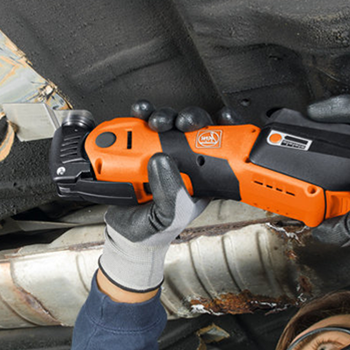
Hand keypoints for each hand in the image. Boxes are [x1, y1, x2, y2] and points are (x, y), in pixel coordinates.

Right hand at [98, 101, 211, 294]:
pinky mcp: (139, 149)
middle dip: (188, 118)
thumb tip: (162, 160)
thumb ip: (170, 192)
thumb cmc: (155, 229)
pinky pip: (141, 128)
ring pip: (168, 123)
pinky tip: (138, 114)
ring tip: (154, 122)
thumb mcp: (170, 216)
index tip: (222, 119)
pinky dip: (139, 116)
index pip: (220, 147)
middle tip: (181, 124)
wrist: (124, 235)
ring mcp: (161, 153)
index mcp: (202, 178)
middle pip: (192, 128)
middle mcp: (184, 162)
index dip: (225, 128)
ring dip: (163, 115)